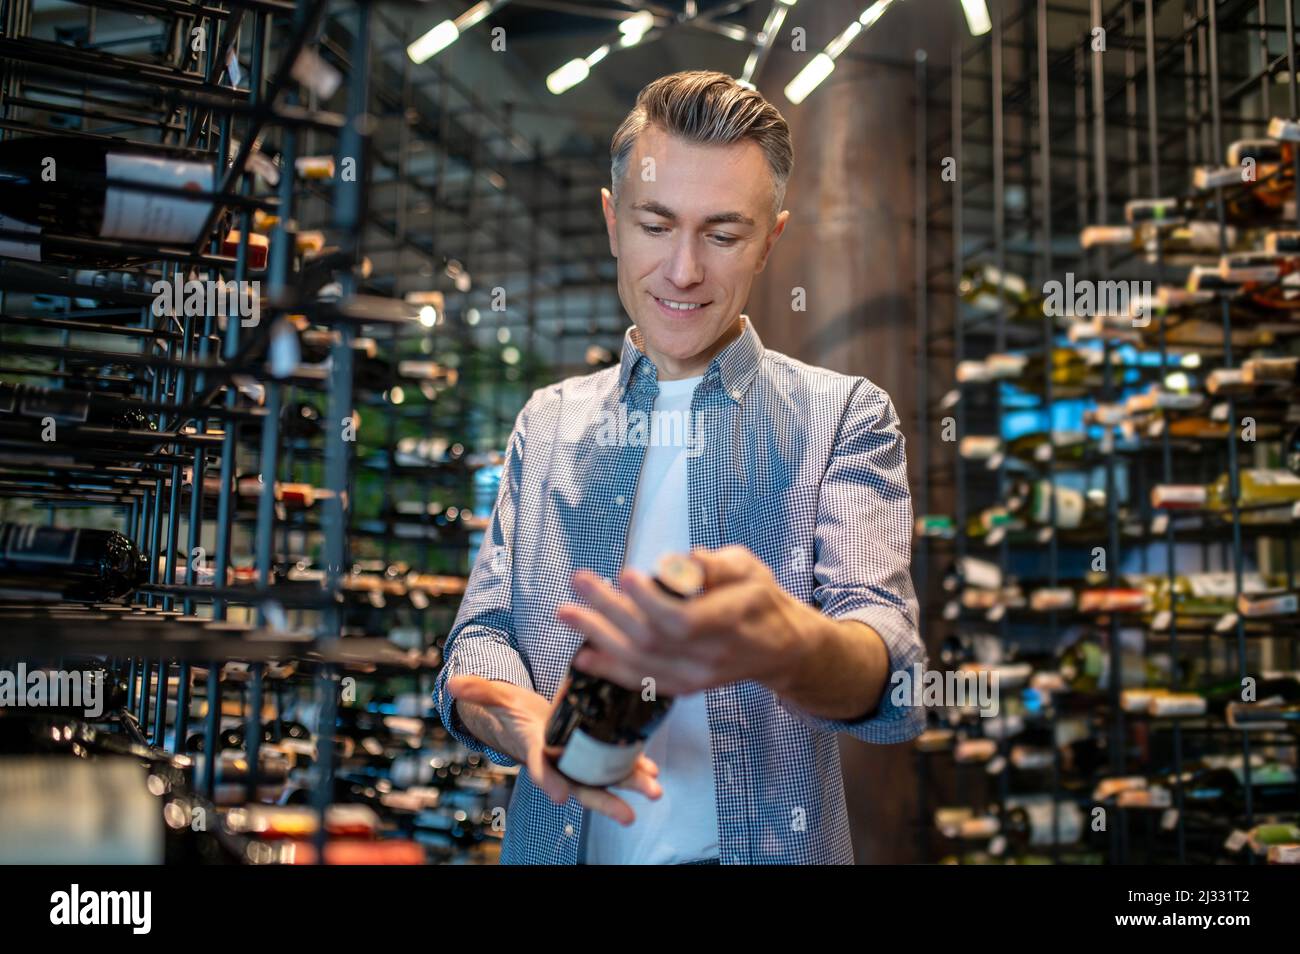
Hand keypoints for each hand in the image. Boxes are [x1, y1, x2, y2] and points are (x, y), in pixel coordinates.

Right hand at [446, 674, 661, 825]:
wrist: (524, 721)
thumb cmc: (511, 711)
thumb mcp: (496, 697)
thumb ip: (479, 691)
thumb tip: (452, 682)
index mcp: (534, 748)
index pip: (540, 766)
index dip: (548, 781)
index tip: (560, 796)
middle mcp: (558, 760)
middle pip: (581, 785)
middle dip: (605, 800)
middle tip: (629, 815)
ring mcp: (576, 759)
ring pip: (604, 777)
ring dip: (630, 784)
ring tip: (655, 791)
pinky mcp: (591, 751)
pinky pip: (614, 763)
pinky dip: (634, 767)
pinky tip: (654, 772)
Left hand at [555, 545, 810, 697]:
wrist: (781, 649)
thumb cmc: (761, 601)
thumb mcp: (749, 569)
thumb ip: (716, 565)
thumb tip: (682, 562)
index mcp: (731, 621)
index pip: (682, 620)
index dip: (649, 601)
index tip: (625, 575)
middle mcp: (711, 656)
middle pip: (651, 639)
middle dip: (608, 610)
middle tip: (579, 581)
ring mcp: (696, 677)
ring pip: (640, 662)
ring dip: (598, 636)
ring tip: (566, 612)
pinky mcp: (685, 687)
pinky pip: (642, 681)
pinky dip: (610, 669)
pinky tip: (584, 656)